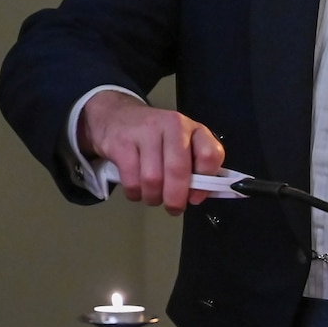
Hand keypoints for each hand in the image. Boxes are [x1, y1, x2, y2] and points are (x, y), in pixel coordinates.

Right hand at [78, 90, 225, 214]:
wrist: (117, 118)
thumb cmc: (156, 137)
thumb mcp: (182, 143)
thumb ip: (195, 167)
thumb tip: (196, 196)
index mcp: (192, 128)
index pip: (210, 155)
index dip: (206, 182)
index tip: (195, 196)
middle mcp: (171, 125)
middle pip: (178, 170)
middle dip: (176, 199)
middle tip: (173, 208)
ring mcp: (144, 132)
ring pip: (152, 180)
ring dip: (153, 197)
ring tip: (152, 195)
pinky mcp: (121, 143)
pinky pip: (132, 182)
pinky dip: (135, 194)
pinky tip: (137, 190)